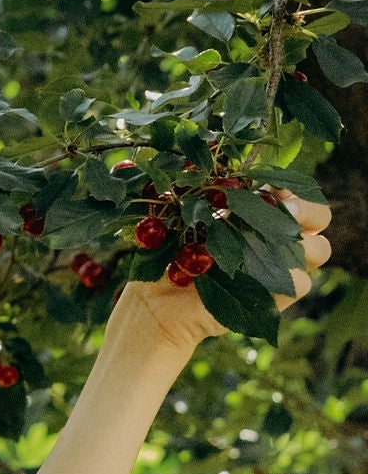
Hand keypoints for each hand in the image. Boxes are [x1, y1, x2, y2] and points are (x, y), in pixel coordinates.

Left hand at [110, 186, 331, 360]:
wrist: (154, 303)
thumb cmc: (162, 255)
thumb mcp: (172, 220)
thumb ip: (191, 194)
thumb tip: (200, 170)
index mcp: (256, 211)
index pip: (294, 190)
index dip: (289, 184)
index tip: (269, 184)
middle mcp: (274, 237)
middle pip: (319, 216)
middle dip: (307, 209)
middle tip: (284, 210)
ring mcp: (278, 268)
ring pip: (318, 250)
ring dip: (303, 243)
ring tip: (273, 242)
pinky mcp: (274, 299)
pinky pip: (300, 285)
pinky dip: (289, 278)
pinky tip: (263, 274)